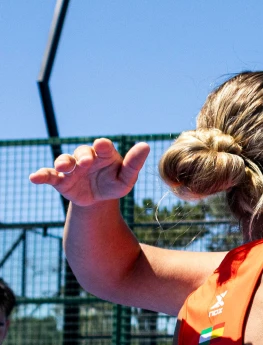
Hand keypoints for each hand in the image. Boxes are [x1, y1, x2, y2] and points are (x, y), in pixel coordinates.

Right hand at [29, 138, 149, 206]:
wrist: (98, 199)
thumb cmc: (114, 183)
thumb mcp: (126, 178)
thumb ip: (134, 164)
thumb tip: (145, 145)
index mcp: (104, 154)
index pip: (103, 147)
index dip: (102, 146)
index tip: (102, 145)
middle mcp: (86, 157)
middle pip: (82, 153)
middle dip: (83, 156)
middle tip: (86, 162)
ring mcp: (72, 168)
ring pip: (64, 161)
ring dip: (63, 162)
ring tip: (63, 167)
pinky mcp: (60, 180)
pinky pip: (49, 175)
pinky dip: (41, 175)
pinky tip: (34, 178)